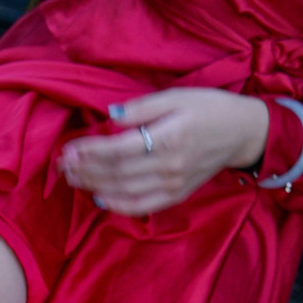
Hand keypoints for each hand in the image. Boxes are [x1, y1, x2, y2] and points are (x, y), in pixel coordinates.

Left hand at [57, 87, 269, 213]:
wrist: (241, 133)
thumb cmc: (208, 108)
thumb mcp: (177, 96)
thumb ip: (143, 108)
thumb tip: (110, 117)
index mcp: (169, 137)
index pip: (119, 149)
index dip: (90, 152)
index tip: (69, 149)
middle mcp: (170, 166)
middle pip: (117, 173)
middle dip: (85, 171)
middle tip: (62, 166)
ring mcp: (173, 184)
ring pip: (125, 191)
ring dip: (94, 187)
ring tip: (72, 180)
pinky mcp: (176, 195)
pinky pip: (142, 206)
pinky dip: (118, 205)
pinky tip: (99, 199)